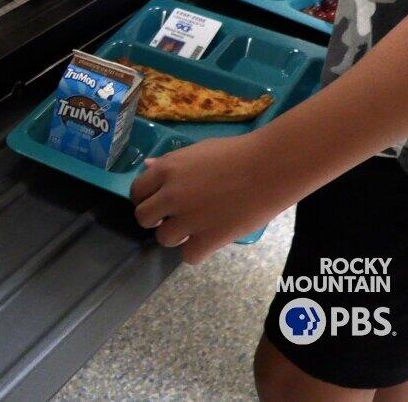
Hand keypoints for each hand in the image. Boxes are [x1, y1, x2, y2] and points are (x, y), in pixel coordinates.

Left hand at [129, 132, 298, 263]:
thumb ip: (170, 163)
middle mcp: (171, 195)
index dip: (146, 199)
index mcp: (166, 170)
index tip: (159, 203)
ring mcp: (189, 218)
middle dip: (156, 219)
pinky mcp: (210, 238)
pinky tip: (208, 241)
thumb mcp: (197, 150)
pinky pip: (188, 256)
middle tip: (175, 217)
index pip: (136, 192)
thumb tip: (147, 166)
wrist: (271, 167)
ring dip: (176, 236)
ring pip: (163, 239)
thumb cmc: (237, 153)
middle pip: (143, 218)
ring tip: (195, 228)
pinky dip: (196, 252)